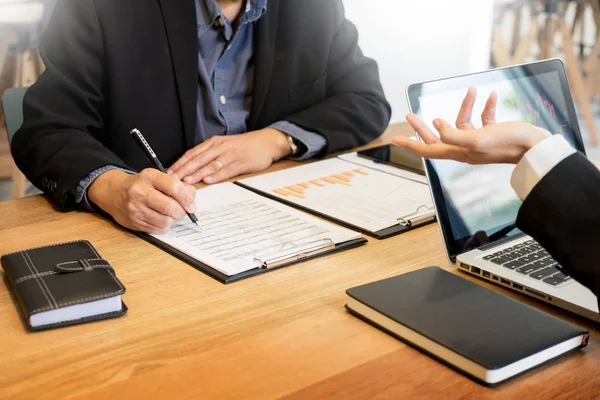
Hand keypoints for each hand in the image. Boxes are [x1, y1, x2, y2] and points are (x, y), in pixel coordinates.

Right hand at [88, 169, 196, 233]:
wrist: (114, 193)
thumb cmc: (143, 185)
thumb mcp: (158, 178)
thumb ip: (177, 186)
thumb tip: (192, 201)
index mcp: (149, 177)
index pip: (174, 187)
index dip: (187, 199)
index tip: (192, 206)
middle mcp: (139, 191)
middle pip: (170, 207)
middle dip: (181, 212)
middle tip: (182, 212)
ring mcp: (135, 208)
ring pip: (165, 221)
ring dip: (172, 220)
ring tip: (168, 214)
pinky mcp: (133, 222)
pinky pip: (158, 229)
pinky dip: (163, 226)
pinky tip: (159, 218)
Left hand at [167, 128, 290, 183]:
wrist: (267, 142)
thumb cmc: (245, 146)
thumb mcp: (225, 145)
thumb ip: (211, 154)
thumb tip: (193, 167)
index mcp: (214, 142)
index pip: (192, 153)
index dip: (180, 163)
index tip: (169, 172)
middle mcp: (220, 147)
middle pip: (198, 159)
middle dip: (183, 170)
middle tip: (172, 179)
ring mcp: (230, 154)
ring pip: (210, 165)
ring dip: (197, 173)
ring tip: (186, 181)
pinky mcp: (241, 162)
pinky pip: (226, 170)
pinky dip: (216, 176)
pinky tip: (208, 181)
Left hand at [392, 88, 549, 164]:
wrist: (537, 148)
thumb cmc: (509, 144)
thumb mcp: (477, 139)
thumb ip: (453, 134)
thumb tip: (436, 124)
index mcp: (459, 152)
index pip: (427, 149)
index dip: (410, 143)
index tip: (395, 139)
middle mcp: (465, 149)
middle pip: (437, 137)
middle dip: (423, 125)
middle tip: (410, 115)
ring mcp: (479, 142)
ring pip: (462, 123)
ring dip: (466, 106)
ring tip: (472, 90)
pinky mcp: (493, 135)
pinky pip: (483, 119)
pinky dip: (484, 107)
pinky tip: (490, 96)